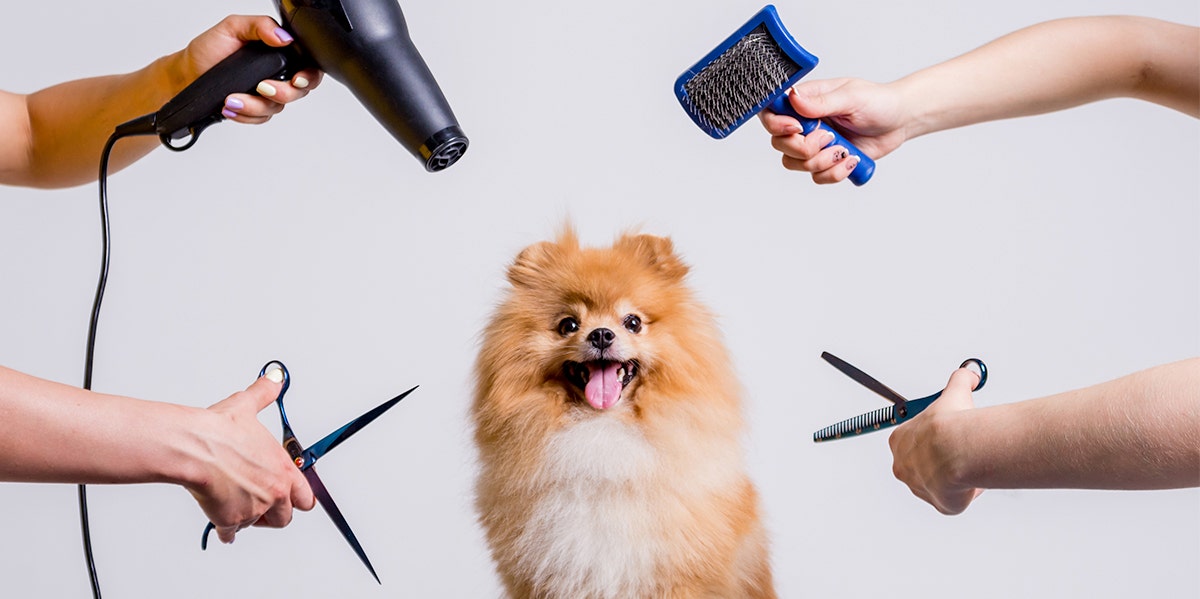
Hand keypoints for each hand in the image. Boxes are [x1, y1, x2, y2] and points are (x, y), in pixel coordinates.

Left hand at [179, 15, 322, 124]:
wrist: (187, 76)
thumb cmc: (208, 51)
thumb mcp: (232, 27)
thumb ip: (260, 26)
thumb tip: (283, 36)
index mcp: (278, 52)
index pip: (307, 65)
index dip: (309, 76)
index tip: (296, 79)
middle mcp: (277, 73)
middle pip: (299, 91)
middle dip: (283, 93)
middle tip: (261, 87)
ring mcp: (267, 94)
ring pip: (277, 108)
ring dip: (254, 106)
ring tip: (232, 99)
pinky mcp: (256, 110)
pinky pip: (261, 119)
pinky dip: (245, 115)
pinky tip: (230, 107)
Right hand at [186, 372, 315, 543]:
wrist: (194, 448)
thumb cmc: (218, 432)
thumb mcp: (246, 407)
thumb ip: (263, 394)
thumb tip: (272, 379)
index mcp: (282, 470)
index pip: (305, 496)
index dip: (297, 497)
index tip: (292, 498)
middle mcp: (273, 492)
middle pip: (285, 517)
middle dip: (274, 514)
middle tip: (263, 508)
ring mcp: (252, 509)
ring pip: (256, 524)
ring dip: (248, 519)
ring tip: (238, 507)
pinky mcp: (230, 520)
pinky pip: (230, 533)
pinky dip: (225, 530)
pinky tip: (221, 525)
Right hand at [759, 78, 906, 183]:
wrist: (900, 121)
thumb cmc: (878, 102)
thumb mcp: (851, 97)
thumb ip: (821, 102)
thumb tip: (794, 98)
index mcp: (805, 102)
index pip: (772, 113)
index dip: (777, 125)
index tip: (798, 128)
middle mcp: (805, 124)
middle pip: (779, 144)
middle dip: (804, 147)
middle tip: (831, 137)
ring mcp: (815, 145)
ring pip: (795, 164)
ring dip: (822, 162)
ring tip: (845, 150)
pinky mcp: (827, 162)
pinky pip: (817, 177)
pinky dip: (835, 173)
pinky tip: (852, 159)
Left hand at [888, 366, 982, 514]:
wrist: (958, 450)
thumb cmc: (949, 425)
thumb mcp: (954, 393)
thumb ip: (960, 381)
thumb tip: (970, 373)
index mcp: (900, 441)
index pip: (913, 440)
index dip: (932, 438)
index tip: (947, 435)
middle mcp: (904, 466)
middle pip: (922, 465)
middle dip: (941, 460)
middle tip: (961, 452)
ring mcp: (919, 487)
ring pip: (937, 484)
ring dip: (953, 478)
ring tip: (970, 466)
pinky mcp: (938, 503)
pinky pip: (952, 501)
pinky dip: (964, 494)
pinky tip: (974, 483)